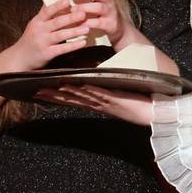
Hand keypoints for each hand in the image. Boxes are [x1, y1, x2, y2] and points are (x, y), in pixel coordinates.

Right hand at [11, 0, 89, 70]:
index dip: (57, 5)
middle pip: (57, 22)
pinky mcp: (47, 54)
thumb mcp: (35, 25)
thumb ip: (46, 17)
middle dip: (71, 17)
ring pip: (60, 35)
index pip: (47, 11)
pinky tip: (83, 42)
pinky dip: (73, 46)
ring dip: (75, 31)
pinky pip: (62, 49)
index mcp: (37, 21)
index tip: (68, 0)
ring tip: (87, 28)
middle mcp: (39, 30)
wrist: (19, 58)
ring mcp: (43, 42)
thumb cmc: (30, 40)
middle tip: (83, 13)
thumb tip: (60, 4)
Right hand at [34, 85, 152, 125]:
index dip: (57, 95)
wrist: (154, 111)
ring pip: (80, 96)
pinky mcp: (113, 99)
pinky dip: (86, 89)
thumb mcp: (117, 96)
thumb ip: (104, 90)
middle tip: (37, 90)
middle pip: (71, 98)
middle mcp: (98, 103)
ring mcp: (104, 102)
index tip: (41, 90)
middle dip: (54, 94)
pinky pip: (97, 93)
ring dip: (64, 92)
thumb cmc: (138, 102)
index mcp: (97, 102)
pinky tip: (76, 84)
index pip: (73, 98)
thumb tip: (93, 80)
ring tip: (49, 87)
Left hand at [72, 0, 129, 45]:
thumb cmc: (103, 15)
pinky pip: (99, 23)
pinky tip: (79, 24)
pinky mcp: (110, 24)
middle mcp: (109, 1)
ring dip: (85, 8)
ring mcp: (111, 12)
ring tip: (73, 10)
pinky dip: (88, 23)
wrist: (119, 29)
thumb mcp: (96, 4)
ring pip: (99, 7)